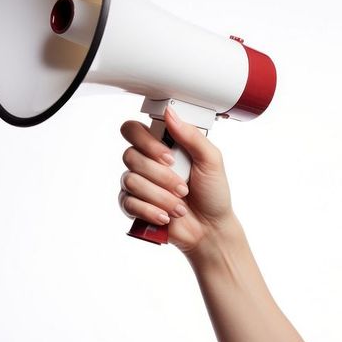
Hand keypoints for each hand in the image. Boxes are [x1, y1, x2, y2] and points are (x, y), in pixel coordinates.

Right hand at [119, 106, 236, 260]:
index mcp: (162, 146)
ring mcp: (138, 184)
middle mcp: (147, 162)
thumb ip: (192, 135)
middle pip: (130, 156)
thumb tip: (171, 113)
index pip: (134, 130)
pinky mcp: (134, 206)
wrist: (211, 228)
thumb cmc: (213, 193)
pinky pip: (128, 202)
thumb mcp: (211, 160)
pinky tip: (166, 216)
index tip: (169, 157)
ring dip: (160, 196)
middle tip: (182, 187)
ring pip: (131, 181)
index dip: (146, 142)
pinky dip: (150, 211)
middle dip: (160, 176)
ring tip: (179, 206)